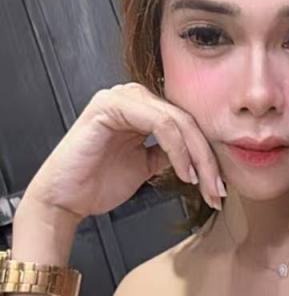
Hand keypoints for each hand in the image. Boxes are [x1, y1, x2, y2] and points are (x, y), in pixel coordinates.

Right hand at [22, 82, 225, 222]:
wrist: (64, 199)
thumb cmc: (97, 183)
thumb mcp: (145, 166)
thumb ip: (169, 153)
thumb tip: (200, 157)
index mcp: (141, 107)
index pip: (186, 124)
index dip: (207, 155)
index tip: (218, 186)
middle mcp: (133, 96)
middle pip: (187, 121)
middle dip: (207, 158)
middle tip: (217, 189)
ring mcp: (122, 97)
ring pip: (178, 121)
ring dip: (197, 156)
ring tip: (203, 184)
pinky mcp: (112, 106)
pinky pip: (160, 123)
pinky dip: (178, 149)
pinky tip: (184, 173)